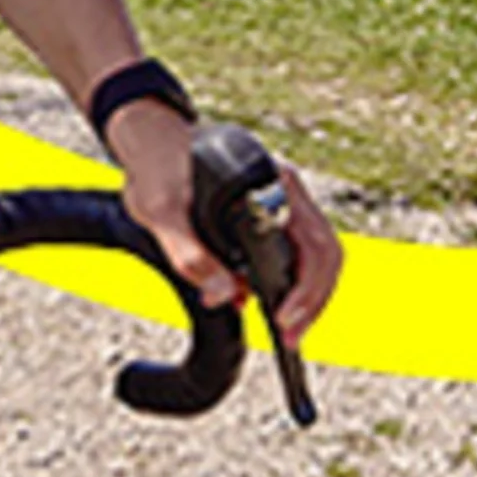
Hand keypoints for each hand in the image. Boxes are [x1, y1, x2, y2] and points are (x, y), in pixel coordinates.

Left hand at [102, 103, 342, 341]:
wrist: (151, 139)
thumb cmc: (157, 166)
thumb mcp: (162, 213)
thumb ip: (190, 255)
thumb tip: (223, 295)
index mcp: (269, 184)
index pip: (313, 244)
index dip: (305, 290)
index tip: (284, 321)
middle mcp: (284, 189)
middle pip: (325, 251)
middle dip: (313, 300)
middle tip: (290, 337)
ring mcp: (282, 199)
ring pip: (318, 253)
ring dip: (308, 294)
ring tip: (287, 330)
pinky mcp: (272, 211)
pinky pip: (299, 249)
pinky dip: (296, 282)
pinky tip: (276, 305)